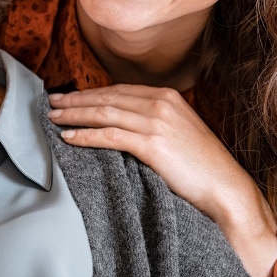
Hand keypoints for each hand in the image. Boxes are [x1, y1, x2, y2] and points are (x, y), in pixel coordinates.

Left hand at [48, 84, 276, 276]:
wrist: (225, 186)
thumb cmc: (201, 165)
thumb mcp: (178, 131)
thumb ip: (153, 120)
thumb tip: (122, 122)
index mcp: (167, 96)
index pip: (118, 90)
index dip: (90, 93)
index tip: (70, 96)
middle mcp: (161, 103)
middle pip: (107, 98)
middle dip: (76, 100)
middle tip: (52, 102)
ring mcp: (156, 122)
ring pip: (104, 113)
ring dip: (74, 115)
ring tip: (53, 118)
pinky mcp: (152, 144)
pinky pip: (110, 136)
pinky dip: (86, 135)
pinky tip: (69, 137)